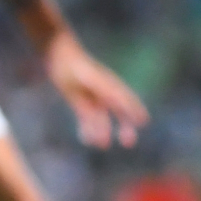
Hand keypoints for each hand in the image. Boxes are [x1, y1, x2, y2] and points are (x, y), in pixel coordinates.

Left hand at [45, 30, 148, 148]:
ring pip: (101, 119)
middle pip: (119, 113)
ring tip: (101, 145)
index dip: (136, 112)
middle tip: (128, 143)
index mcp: (111, 86)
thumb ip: (103, 95)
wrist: (58, 56)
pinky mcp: (80, 102)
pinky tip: (85, 139)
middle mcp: (104, 93)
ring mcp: (92, 98)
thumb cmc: (75, 66)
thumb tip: (118, 109)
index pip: (128, 102)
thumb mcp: (89, 81)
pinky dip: (87, 129)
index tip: (143, 122)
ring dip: (102, 132)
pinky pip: (86, 118)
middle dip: (125, 128)